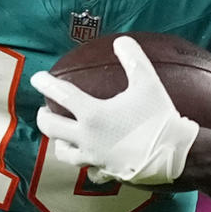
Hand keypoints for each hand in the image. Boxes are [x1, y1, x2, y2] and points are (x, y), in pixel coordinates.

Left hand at [31, 36, 198, 186]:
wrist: (174, 155)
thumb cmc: (160, 117)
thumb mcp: (148, 82)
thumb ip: (133, 58)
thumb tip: (121, 41)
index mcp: (93, 114)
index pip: (61, 95)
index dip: (45, 84)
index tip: (36, 79)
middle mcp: (86, 137)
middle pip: (51, 127)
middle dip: (43, 117)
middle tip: (45, 110)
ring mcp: (93, 157)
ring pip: (63, 152)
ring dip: (58, 141)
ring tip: (61, 135)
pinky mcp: (104, 170)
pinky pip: (86, 168)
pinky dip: (82, 160)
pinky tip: (86, 156)